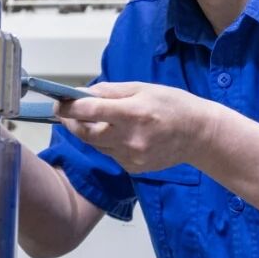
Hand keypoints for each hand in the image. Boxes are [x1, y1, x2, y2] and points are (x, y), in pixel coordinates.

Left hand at [54, 81, 221, 173]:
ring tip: (94, 120)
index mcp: (133, 113)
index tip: (59, 103)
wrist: (199, 135)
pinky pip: (110, 154)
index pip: (89, 111)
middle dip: (71, 123)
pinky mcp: (134, 168)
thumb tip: (83, 93)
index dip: (69, 107)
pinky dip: (107, 143)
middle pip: (86, 134)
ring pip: (96, 145)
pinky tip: (119, 134)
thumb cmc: (173, 106)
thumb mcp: (143, 88)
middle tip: (65, 113)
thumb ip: (110, 92)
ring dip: (89, 132)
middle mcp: (130, 138)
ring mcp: (132, 157)